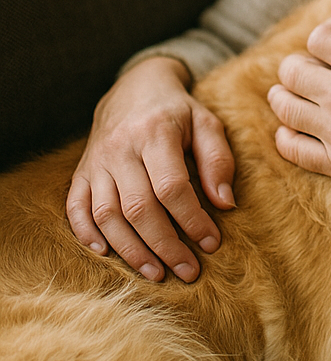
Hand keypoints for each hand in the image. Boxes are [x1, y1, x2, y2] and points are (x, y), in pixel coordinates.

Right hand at [66, 56, 235, 282]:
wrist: (135, 87)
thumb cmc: (178, 111)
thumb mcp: (207, 123)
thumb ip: (218, 160)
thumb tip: (224, 204)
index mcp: (156, 133)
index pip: (172, 187)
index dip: (192, 219)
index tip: (211, 243)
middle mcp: (121, 148)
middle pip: (138, 207)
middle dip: (164, 245)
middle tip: (188, 271)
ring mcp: (96, 161)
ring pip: (106, 214)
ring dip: (130, 250)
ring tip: (156, 272)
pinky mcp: (81, 171)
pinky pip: (76, 208)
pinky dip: (87, 234)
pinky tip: (108, 254)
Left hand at [269, 11, 330, 200]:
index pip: (317, 38)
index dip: (321, 43)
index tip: (327, 52)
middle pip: (292, 71)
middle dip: (295, 69)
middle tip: (302, 73)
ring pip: (286, 107)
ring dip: (282, 99)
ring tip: (284, 96)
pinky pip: (293, 149)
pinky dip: (285, 138)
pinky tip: (289, 132)